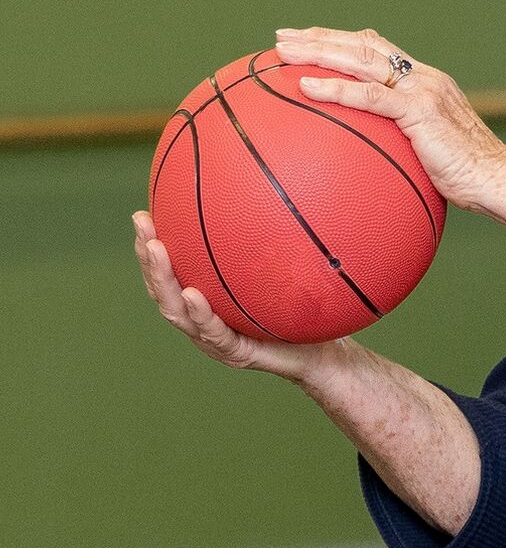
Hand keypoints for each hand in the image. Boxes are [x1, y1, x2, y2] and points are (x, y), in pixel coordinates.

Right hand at [133, 210, 333, 381]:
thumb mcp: (283, 272)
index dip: (152, 246)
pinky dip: (200, 312)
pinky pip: (213, 332)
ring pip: (177, 310)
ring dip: (163, 278)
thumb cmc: (300, 311)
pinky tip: (192, 293)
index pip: (170, 272)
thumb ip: (268, 246)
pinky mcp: (234, 354)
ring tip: (156, 249)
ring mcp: (214, 339)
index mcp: (205, 301)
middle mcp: (202, 320)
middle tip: (142, 223)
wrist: (322, 354)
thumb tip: (272, 193)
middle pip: (163, 289)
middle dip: (148, 256)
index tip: (143, 214)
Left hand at [272, 26, 505, 213]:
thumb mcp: (430, 151)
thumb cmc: (468, 177)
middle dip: (320, 37)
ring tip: (283, 51)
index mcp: (426, 82)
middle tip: (282, 37)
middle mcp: (423, 77)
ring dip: (318, 52)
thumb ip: (405, 142)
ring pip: (362, 60)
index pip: (379, 49)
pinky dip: (334, 88)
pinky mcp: (420, 110)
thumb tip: (375, 159)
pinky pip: (369, 96)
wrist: (499, 179)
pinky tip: (305, 86)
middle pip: (364, 45)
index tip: (309, 41)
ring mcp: (422, 90)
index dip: (342, 41)